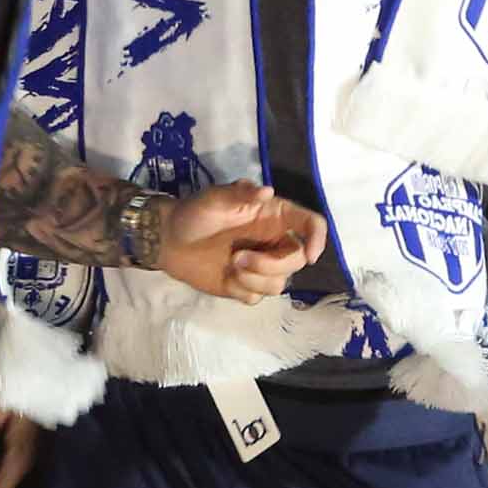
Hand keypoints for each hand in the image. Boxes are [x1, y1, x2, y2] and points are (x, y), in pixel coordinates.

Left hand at [158, 184, 328, 302]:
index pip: (310, 224)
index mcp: (274, 216)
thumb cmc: (195, 213)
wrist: (169, 240)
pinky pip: (258, 296)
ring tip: (231, 266)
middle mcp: (274, 241)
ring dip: (255, 278)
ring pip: (279, 284)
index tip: (310, 256)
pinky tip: (226, 279)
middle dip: (271, 265)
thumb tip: (267, 191)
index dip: (318, 239)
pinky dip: (243, 290)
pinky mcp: (246, 285)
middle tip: (238, 258)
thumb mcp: (215, 198)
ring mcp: (261, 265)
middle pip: (296, 261)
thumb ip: (241, 193)